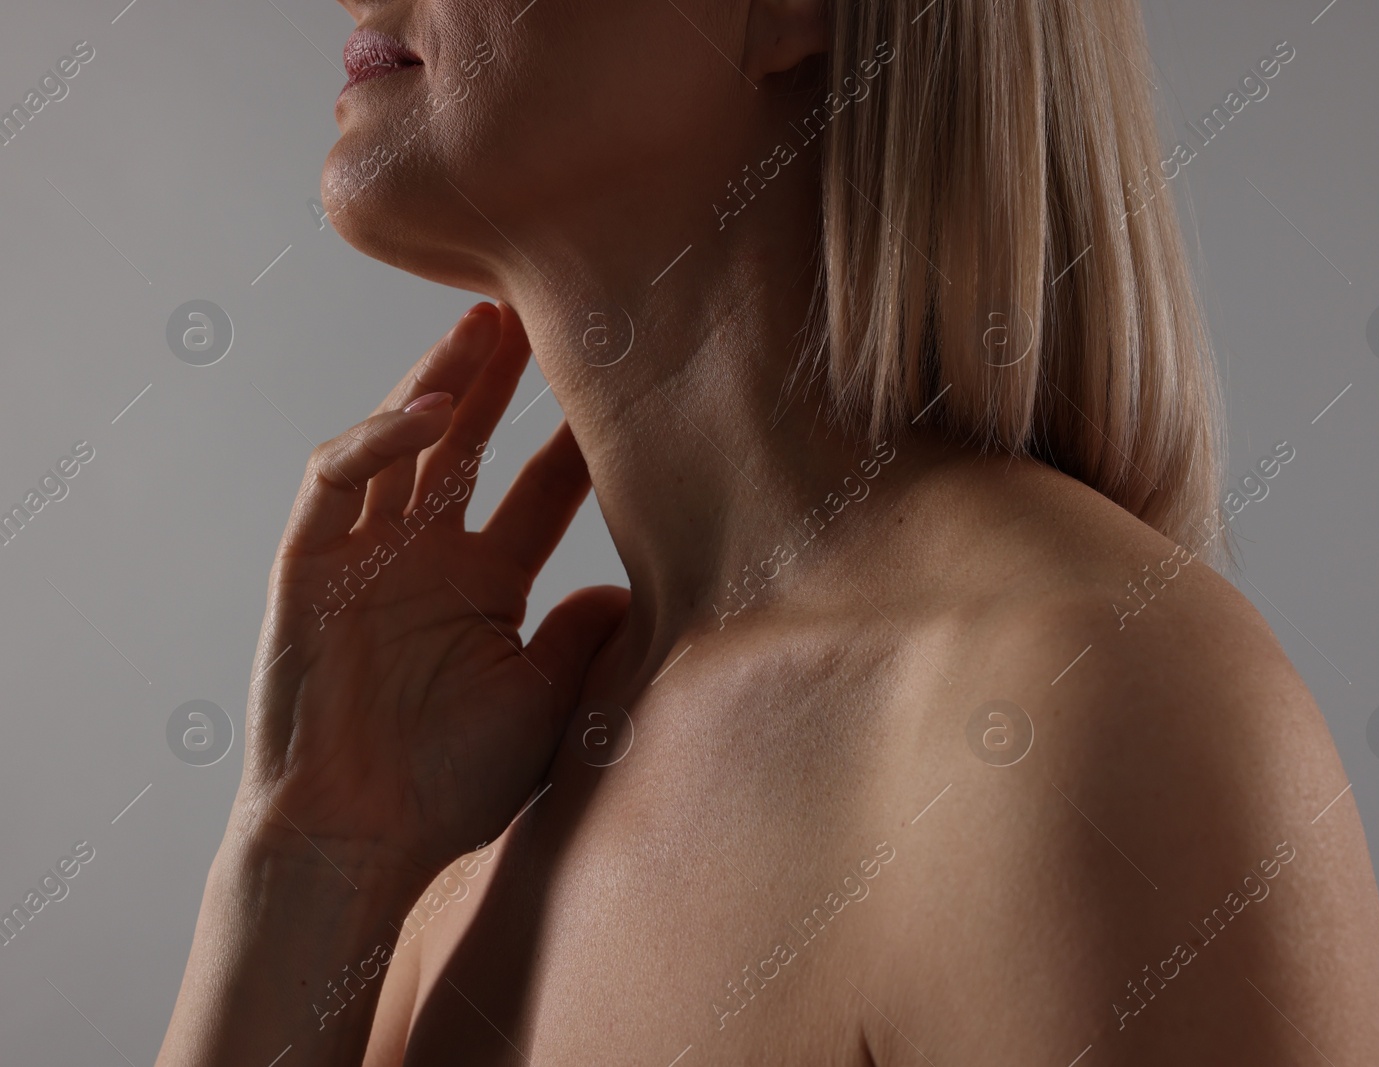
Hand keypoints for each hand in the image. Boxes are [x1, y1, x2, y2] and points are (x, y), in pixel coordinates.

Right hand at [237, 301, 626, 884]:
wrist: (359, 842)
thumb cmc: (449, 785)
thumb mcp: (545, 701)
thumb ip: (583, 636)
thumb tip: (628, 586)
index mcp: (485, 583)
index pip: (540, 490)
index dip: (577, 441)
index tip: (629, 389)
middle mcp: (427, 555)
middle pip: (470, 442)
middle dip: (506, 378)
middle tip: (552, 305)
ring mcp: (367, 554)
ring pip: (403, 442)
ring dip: (440, 378)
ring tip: (487, 317)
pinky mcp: (309, 564)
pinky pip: (336, 482)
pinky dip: (375, 442)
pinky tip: (428, 410)